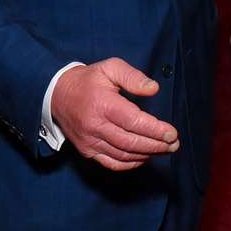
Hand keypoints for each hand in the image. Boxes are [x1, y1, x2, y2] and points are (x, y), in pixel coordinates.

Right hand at [50, 58, 178, 170]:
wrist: (57, 95)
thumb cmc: (88, 80)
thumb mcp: (110, 68)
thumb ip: (133, 77)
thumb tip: (153, 89)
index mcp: (103, 105)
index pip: (134, 122)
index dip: (155, 130)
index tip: (172, 133)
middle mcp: (95, 126)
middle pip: (131, 142)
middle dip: (156, 145)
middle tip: (174, 144)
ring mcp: (90, 141)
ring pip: (124, 154)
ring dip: (147, 155)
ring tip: (165, 150)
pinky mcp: (87, 151)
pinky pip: (112, 163)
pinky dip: (131, 163)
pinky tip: (145, 157)